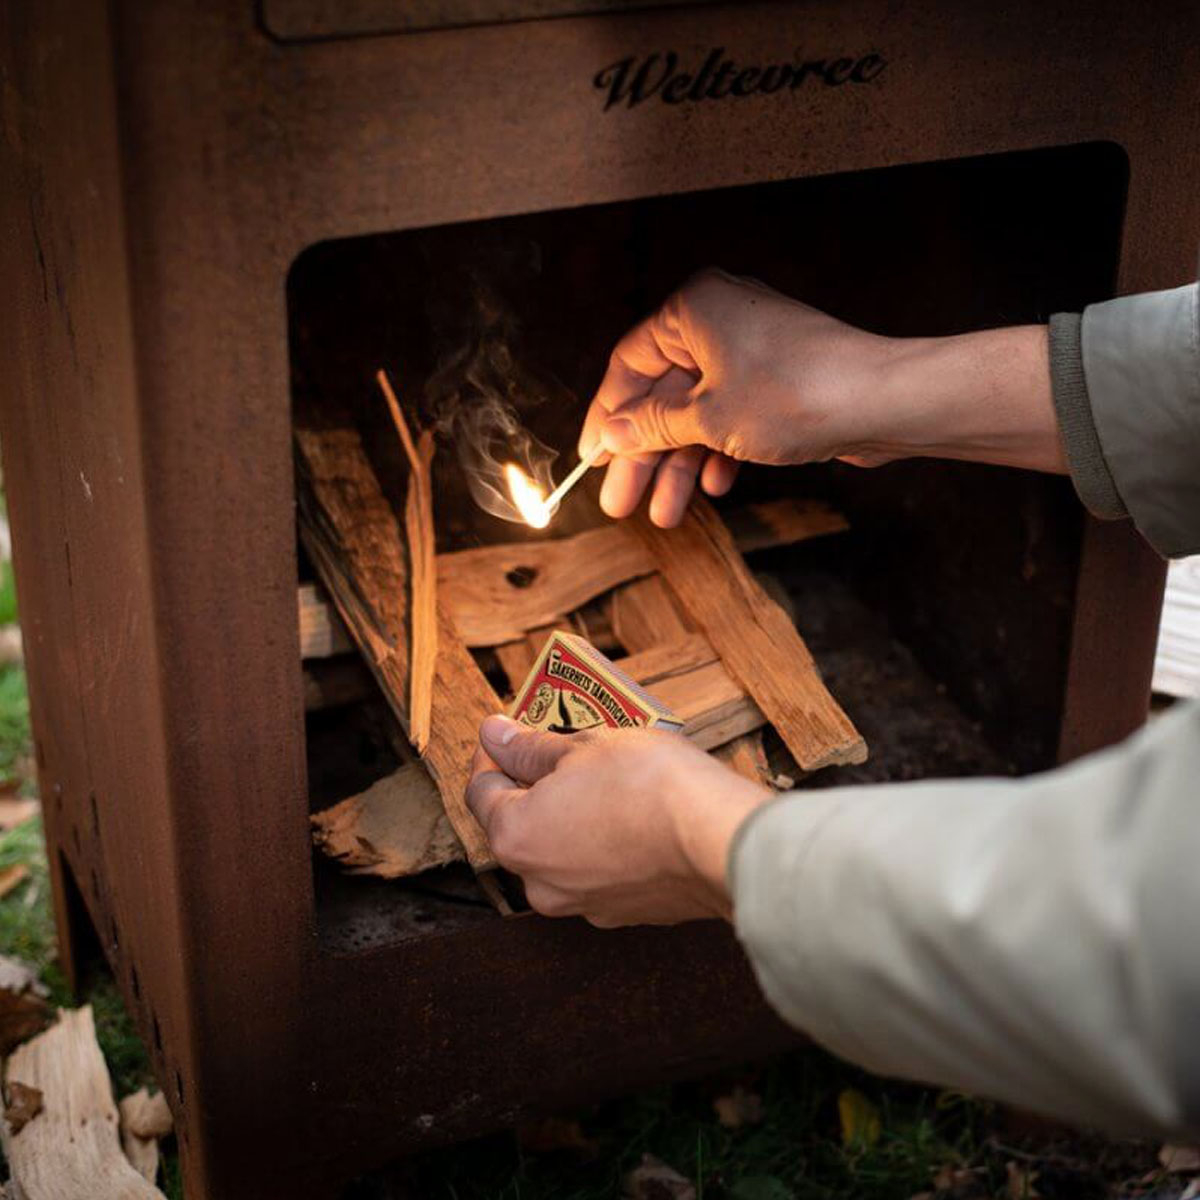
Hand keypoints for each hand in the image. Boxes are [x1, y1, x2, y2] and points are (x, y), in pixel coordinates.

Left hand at [465, 715, 767, 926]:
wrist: (719, 840)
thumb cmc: (650, 786)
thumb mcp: (584, 746)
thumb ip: (530, 747)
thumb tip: (495, 735)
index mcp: (516, 837)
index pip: (481, 790)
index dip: (493, 752)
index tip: (509, 730)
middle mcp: (540, 883)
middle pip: (520, 824)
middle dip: (536, 784)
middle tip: (563, 746)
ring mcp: (584, 904)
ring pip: (562, 850)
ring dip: (572, 814)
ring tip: (606, 776)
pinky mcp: (625, 913)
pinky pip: (600, 870)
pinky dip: (605, 842)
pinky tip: (633, 812)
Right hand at [578, 268, 897, 524]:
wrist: (883, 401)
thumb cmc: (796, 394)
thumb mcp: (707, 418)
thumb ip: (651, 426)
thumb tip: (611, 435)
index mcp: (692, 309)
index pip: (628, 363)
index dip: (605, 416)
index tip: (591, 459)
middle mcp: (720, 321)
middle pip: (662, 395)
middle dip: (642, 455)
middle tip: (620, 502)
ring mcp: (751, 351)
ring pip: (697, 412)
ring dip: (679, 464)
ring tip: (665, 515)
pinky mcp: (778, 380)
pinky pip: (731, 415)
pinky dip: (718, 451)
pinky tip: (714, 486)